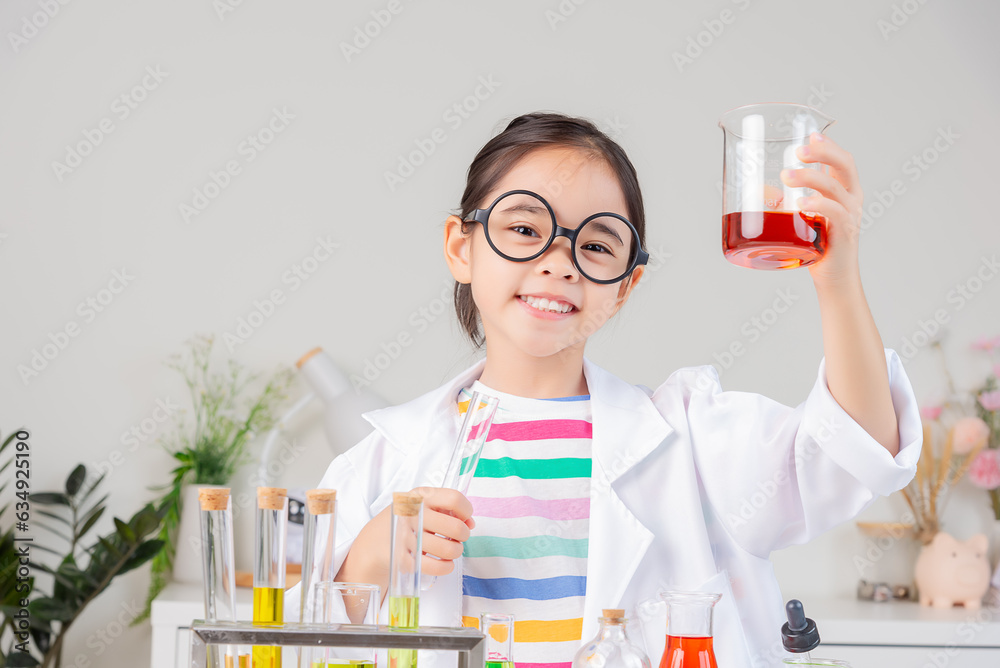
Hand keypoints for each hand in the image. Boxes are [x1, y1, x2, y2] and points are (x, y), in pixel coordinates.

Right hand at [411, 486, 475, 575]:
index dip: (466, 510)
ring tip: (452, 549)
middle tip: (459, 537)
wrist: (375, 539)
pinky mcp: (404, 559)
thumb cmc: (406, 519)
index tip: (464, 517)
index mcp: (420, 496)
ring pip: (448, 549)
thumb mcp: (422, 504)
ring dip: (456, 551)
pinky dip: (446, 567)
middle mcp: (413, 514)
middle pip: (455, 527)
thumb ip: (448, 508)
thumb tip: (470, 523)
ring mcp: (407, 537)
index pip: (454, 498)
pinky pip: (435, 566)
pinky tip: (446, 563)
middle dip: (463, 535)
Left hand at [780, 132, 864, 287]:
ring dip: (811, 177)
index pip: (841, 160)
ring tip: (787, 176)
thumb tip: (757, 188)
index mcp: (843, 191)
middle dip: (823, 152)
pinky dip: (818, 205)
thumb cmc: (816, 246)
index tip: (810, 135)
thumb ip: (783, 201)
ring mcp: (849, 215)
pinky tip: (801, 203)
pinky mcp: (844, 234)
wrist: (832, 279)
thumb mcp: (798, 218)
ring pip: (835, 186)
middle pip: (844, 165)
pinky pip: (835, 213)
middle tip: (798, 151)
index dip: (828, 145)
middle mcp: (851, 199)